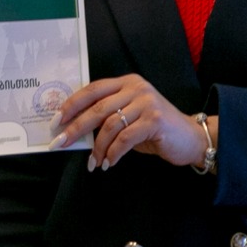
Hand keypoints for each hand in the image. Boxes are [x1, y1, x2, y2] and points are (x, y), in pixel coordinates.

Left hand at [51, 74, 212, 171]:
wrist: (191, 138)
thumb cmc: (155, 130)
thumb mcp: (129, 117)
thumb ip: (107, 117)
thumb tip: (74, 131)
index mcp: (126, 82)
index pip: (92, 90)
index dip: (71, 105)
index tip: (55, 121)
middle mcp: (136, 88)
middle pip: (97, 107)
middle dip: (75, 127)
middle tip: (60, 142)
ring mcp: (147, 102)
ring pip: (110, 125)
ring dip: (97, 147)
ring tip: (92, 162)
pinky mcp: (155, 120)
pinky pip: (125, 139)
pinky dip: (113, 153)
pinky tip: (108, 163)